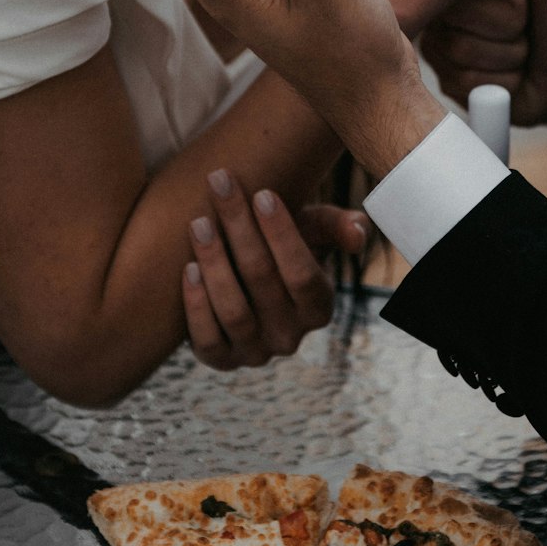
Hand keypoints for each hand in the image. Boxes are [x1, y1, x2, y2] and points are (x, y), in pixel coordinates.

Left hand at [185, 173, 367, 369]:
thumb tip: (359, 232)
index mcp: (318, 308)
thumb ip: (337, 227)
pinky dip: (196, 304)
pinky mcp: (219, 360)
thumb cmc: (279, 249)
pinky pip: (206, 338)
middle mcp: (290, 337)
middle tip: (219, 185)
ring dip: (214, 263)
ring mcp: (254, 353)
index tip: (262, 192)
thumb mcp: (313, 235)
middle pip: (262, 280)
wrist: (242, 287)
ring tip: (198, 223)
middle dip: (240, 228)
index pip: (303, 274)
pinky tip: (187, 267)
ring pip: (233, 310)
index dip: (282, 233)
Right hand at [421, 0, 546, 130]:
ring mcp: (443, 41)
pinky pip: (464, 79)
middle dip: (509, 21)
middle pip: (458, 12)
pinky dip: (504, 79)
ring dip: (510, 52)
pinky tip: (513, 73)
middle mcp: (449, 1)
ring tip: (523, 47)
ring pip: (462, 47)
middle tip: (527, 20)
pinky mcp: (445, 78)